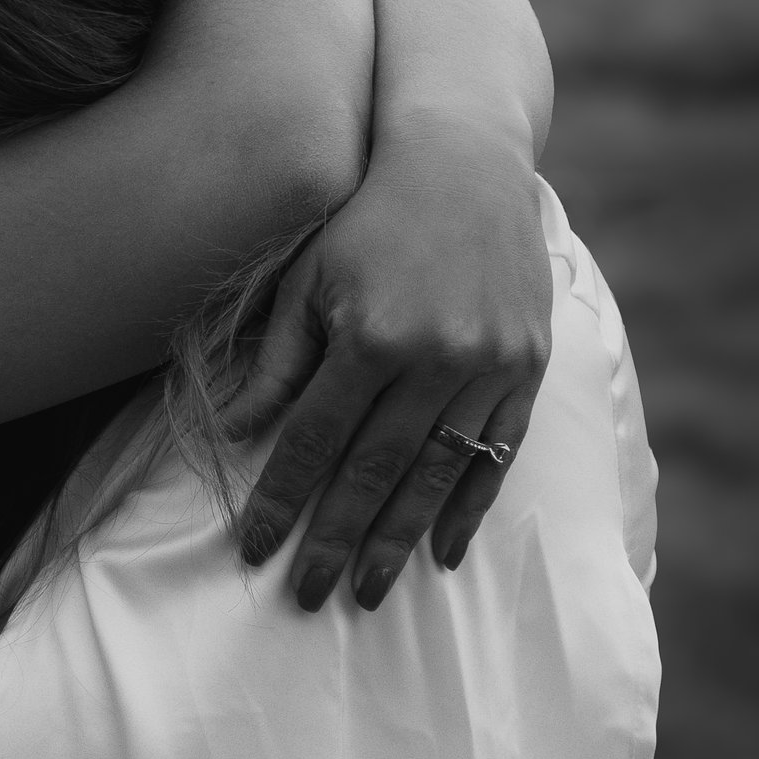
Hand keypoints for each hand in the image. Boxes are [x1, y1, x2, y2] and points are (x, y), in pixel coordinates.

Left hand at [224, 113, 551, 609]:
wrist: (464, 161)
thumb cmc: (366, 217)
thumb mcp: (308, 278)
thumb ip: (277, 361)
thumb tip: (232, 433)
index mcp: (372, 337)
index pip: (315, 442)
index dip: (282, 501)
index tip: (254, 550)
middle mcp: (435, 359)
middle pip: (374, 473)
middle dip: (337, 542)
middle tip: (308, 597)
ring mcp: (489, 366)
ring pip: (437, 475)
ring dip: (400, 540)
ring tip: (370, 592)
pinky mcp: (526, 366)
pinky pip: (496, 454)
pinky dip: (469, 506)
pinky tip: (442, 550)